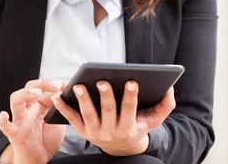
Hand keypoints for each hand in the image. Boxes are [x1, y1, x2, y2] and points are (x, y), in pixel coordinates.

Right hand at [0, 79, 67, 163]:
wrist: (39, 159)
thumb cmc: (47, 139)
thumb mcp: (58, 121)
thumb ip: (61, 108)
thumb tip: (69, 93)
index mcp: (39, 105)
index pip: (45, 90)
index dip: (56, 86)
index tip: (68, 84)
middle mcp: (28, 109)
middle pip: (29, 88)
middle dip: (42, 84)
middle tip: (56, 85)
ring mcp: (20, 120)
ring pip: (16, 100)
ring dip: (25, 93)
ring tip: (36, 92)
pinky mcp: (14, 134)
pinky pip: (6, 127)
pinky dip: (3, 121)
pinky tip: (4, 115)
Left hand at [51, 81, 174, 156]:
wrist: (122, 147)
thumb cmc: (138, 125)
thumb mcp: (153, 119)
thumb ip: (165, 105)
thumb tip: (170, 88)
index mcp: (129, 126)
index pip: (129, 109)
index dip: (131, 96)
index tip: (132, 81)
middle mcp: (111, 131)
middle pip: (107, 111)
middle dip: (105, 95)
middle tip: (102, 80)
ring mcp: (95, 132)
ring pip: (88, 115)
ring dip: (82, 100)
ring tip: (78, 85)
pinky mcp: (82, 131)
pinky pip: (72, 119)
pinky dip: (63, 108)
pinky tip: (57, 96)